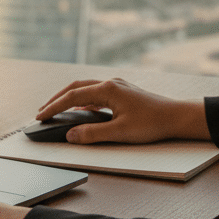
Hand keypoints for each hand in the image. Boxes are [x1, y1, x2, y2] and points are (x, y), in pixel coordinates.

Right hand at [37, 78, 210, 144]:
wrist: (177, 117)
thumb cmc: (153, 123)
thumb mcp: (120, 132)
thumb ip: (93, 134)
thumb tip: (71, 135)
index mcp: (107, 89)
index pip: (72, 96)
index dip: (54, 107)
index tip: (40, 116)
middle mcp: (110, 83)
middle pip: (75, 88)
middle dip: (56, 99)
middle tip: (42, 111)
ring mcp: (117, 86)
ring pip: (85, 89)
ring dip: (69, 98)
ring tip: (56, 109)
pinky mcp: (122, 92)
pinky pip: (95, 93)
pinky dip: (82, 100)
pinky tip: (80, 110)